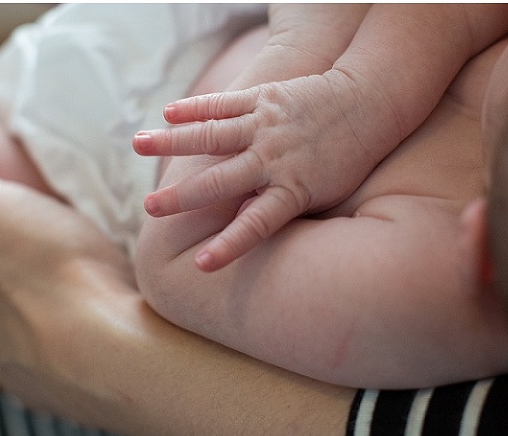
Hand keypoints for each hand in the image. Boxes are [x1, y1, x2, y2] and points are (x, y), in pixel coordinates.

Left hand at [0, 118, 353, 435]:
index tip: (1, 215)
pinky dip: (70, 336)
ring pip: (22, 327)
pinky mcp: (69, 393)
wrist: (118, 353)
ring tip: (74, 278)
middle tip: (43, 239)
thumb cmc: (45, 268)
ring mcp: (24, 372)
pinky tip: (93, 320)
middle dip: (3, 268)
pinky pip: (60, 357)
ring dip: (37, 304)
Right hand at [133, 75, 379, 270]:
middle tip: (149, 208)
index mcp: (292, 188)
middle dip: (183, 196)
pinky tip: (168, 113)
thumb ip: (282, 208)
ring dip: (173, 142)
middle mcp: (274, 158)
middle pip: (221, 181)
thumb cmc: (348, 159)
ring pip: (213, 136)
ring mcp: (266, 126)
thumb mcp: (322, 193)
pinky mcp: (265, 97)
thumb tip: (239, 227)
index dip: (229, 246)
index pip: (256, 225)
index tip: (202, 267)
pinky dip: (197, 107)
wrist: (370, 104)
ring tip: (137, 145)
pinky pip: (226, 103)